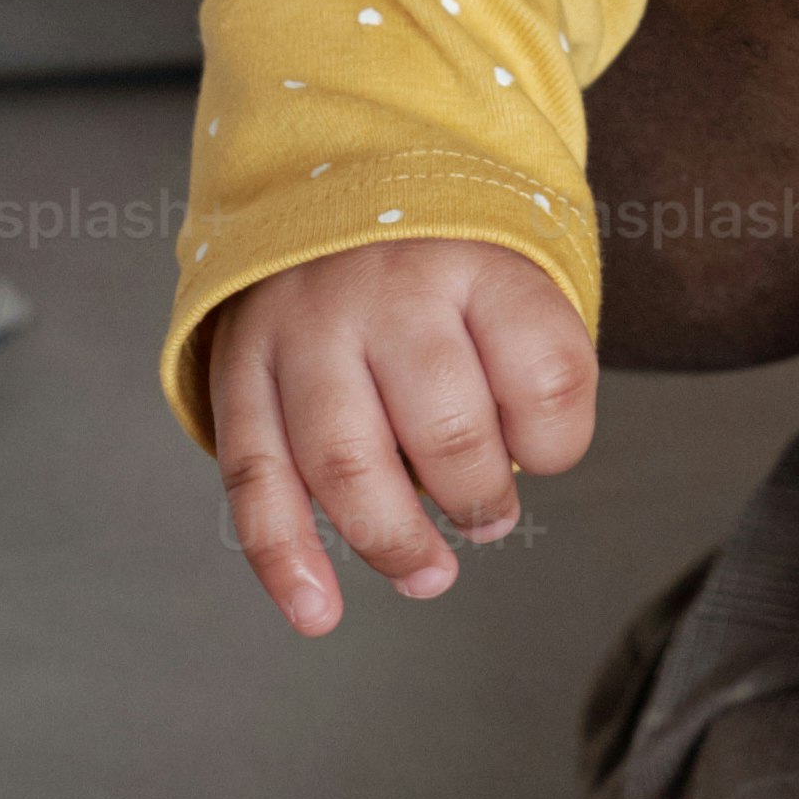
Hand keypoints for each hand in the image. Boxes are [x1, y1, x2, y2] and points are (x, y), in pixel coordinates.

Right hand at [200, 237, 596, 636]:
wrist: (324, 188)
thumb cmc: (442, 270)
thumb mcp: (510, 282)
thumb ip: (525, 372)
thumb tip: (498, 494)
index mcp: (479, 263)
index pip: (545, 375)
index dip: (560, 442)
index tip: (547, 453)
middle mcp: (390, 290)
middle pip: (448, 427)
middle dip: (478, 498)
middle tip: (489, 517)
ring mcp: (306, 330)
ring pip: (348, 462)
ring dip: (393, 540)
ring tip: (429, 571)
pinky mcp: (239, 369)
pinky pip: (255, 478)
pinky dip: (284, 557)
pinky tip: (317, 610)